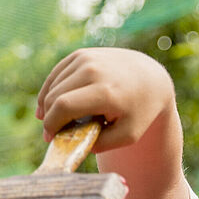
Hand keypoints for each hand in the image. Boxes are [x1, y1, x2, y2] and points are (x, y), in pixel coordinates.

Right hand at [36, 48, 173, 153]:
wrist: (150, 78)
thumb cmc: (139, 110)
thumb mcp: (129, 135)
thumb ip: (101, 144)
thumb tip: (73, 143)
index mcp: (105, 91)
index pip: (64, 106)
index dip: (52, 124)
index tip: (50, 138)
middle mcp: (94, 70)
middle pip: (54, 96)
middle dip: (49, 117)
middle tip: (53, 133)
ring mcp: (86, 59)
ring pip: (53, 86)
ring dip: (48, 105)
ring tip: (56, 120)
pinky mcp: (81, 54)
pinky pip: (56, 75)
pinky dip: (50, 91)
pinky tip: (50, 105)